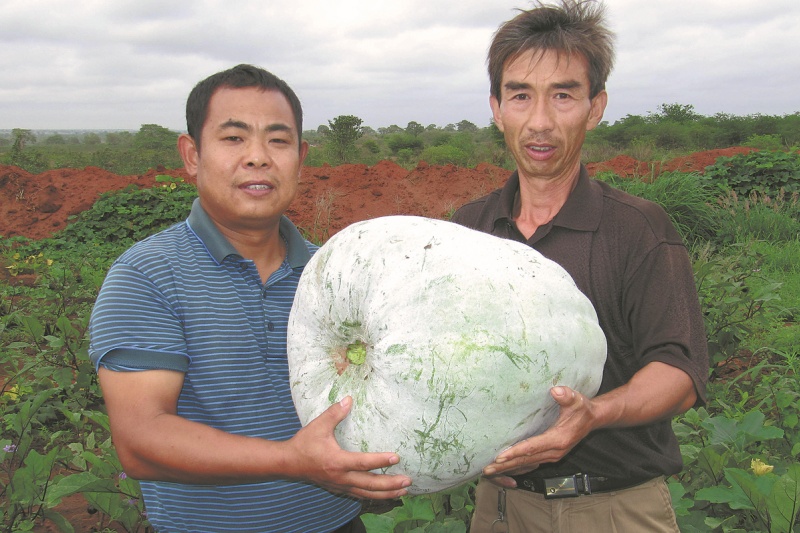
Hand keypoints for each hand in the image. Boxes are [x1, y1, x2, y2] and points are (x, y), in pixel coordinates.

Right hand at [286, 396, 411, 498]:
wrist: (288, 463)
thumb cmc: (304, 444)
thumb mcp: (318, 426)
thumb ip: (334, 413)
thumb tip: (349, 399)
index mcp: (336, 462)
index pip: (363, 463)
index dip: (380, 460)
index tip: (396, 457)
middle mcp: (340, 477)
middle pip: (370, 485)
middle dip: (390, 484)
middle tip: (408, 481)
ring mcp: (340, 486)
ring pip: (367, 493)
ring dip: (386, 493)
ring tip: (403, 491)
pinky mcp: (339, 488)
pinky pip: (359, 494)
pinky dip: (374, 496)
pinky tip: (385, 495)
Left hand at [482, 386, 594, 477]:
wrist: (592, 419)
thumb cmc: (582, 409)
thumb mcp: (577, 400)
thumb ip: (567, 396)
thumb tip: (556, 391)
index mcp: (558, 440)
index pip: (532, 447)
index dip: (515, 452)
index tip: (500, 456)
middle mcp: (554, 452)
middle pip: (526, 460)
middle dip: (506, 465)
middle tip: (487, 469)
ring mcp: (552, 456)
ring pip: (527, 464)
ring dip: (508, 468)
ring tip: (490, 471)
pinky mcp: (549, 456)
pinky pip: (531, 464)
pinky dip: (516, 468)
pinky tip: (504, 470)